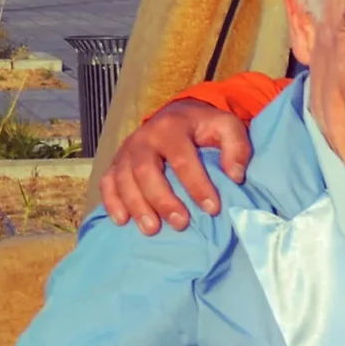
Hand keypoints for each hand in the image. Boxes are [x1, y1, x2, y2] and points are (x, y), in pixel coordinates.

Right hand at [99, 100, 250, 232]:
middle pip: (146, 170)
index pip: (181, 158)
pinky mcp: (117, 162)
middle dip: (162, 200)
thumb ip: (236, 147)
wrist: (178, 115)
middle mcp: (144, 138)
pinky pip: (107, 181)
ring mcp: (127, 150)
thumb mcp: (227, 127)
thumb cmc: (205, 128)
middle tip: (181, 224)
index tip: (212, 209)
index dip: (196, 185)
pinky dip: (112, 201)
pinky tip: (122, 221)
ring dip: (136, 205)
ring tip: (152, 230)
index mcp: (172, 128)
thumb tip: (235, 176)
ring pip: (123, 178)